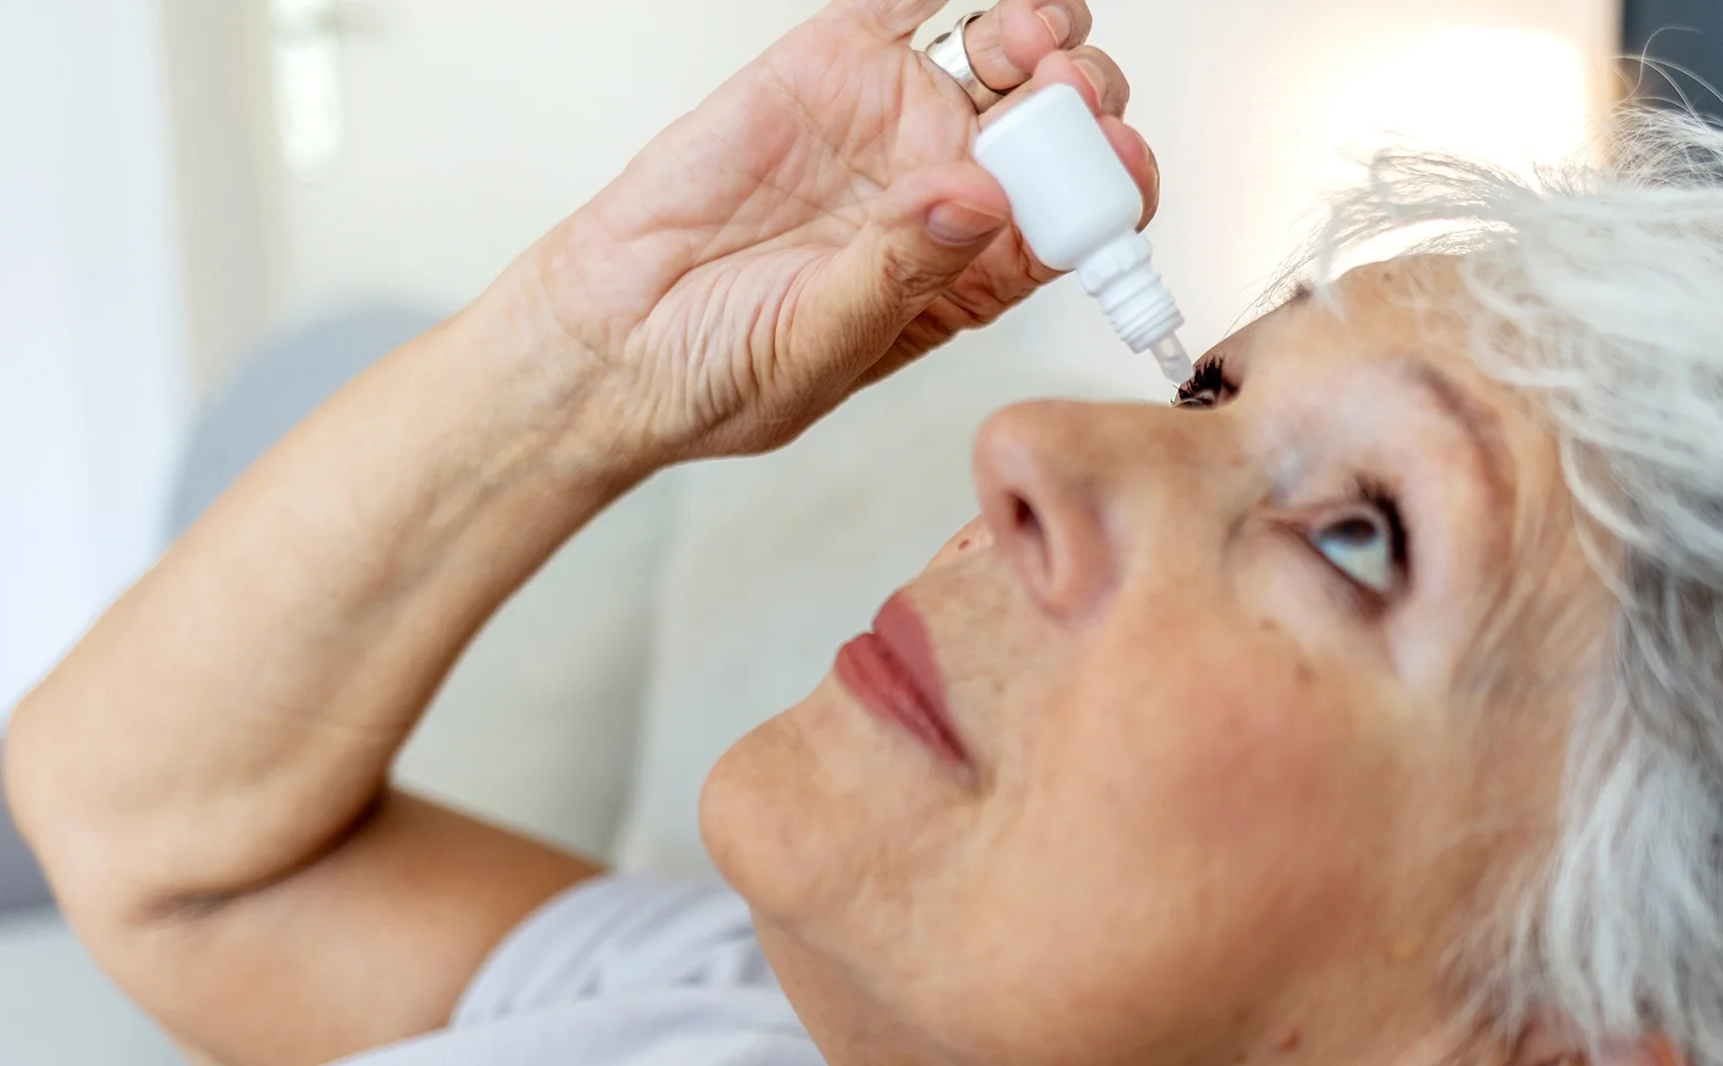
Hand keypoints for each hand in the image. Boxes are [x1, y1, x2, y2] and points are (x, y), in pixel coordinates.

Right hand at [522, 0, 1156, 465]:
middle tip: (1062, 93)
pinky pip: (906, 1)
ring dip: (1042, 31)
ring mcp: (898, 122)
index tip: (1114, 160)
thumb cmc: (720, 373)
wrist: (608, 339)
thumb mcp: (819, 345)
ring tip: (1029, 36)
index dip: (1112, 184)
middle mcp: (954, 191)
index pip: (1081, 220)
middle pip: (1063, 125)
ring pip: (1009, 53)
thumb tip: (980, 201)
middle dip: (1085, 98)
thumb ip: (901, 273)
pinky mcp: (832, 65)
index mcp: (975, 276)